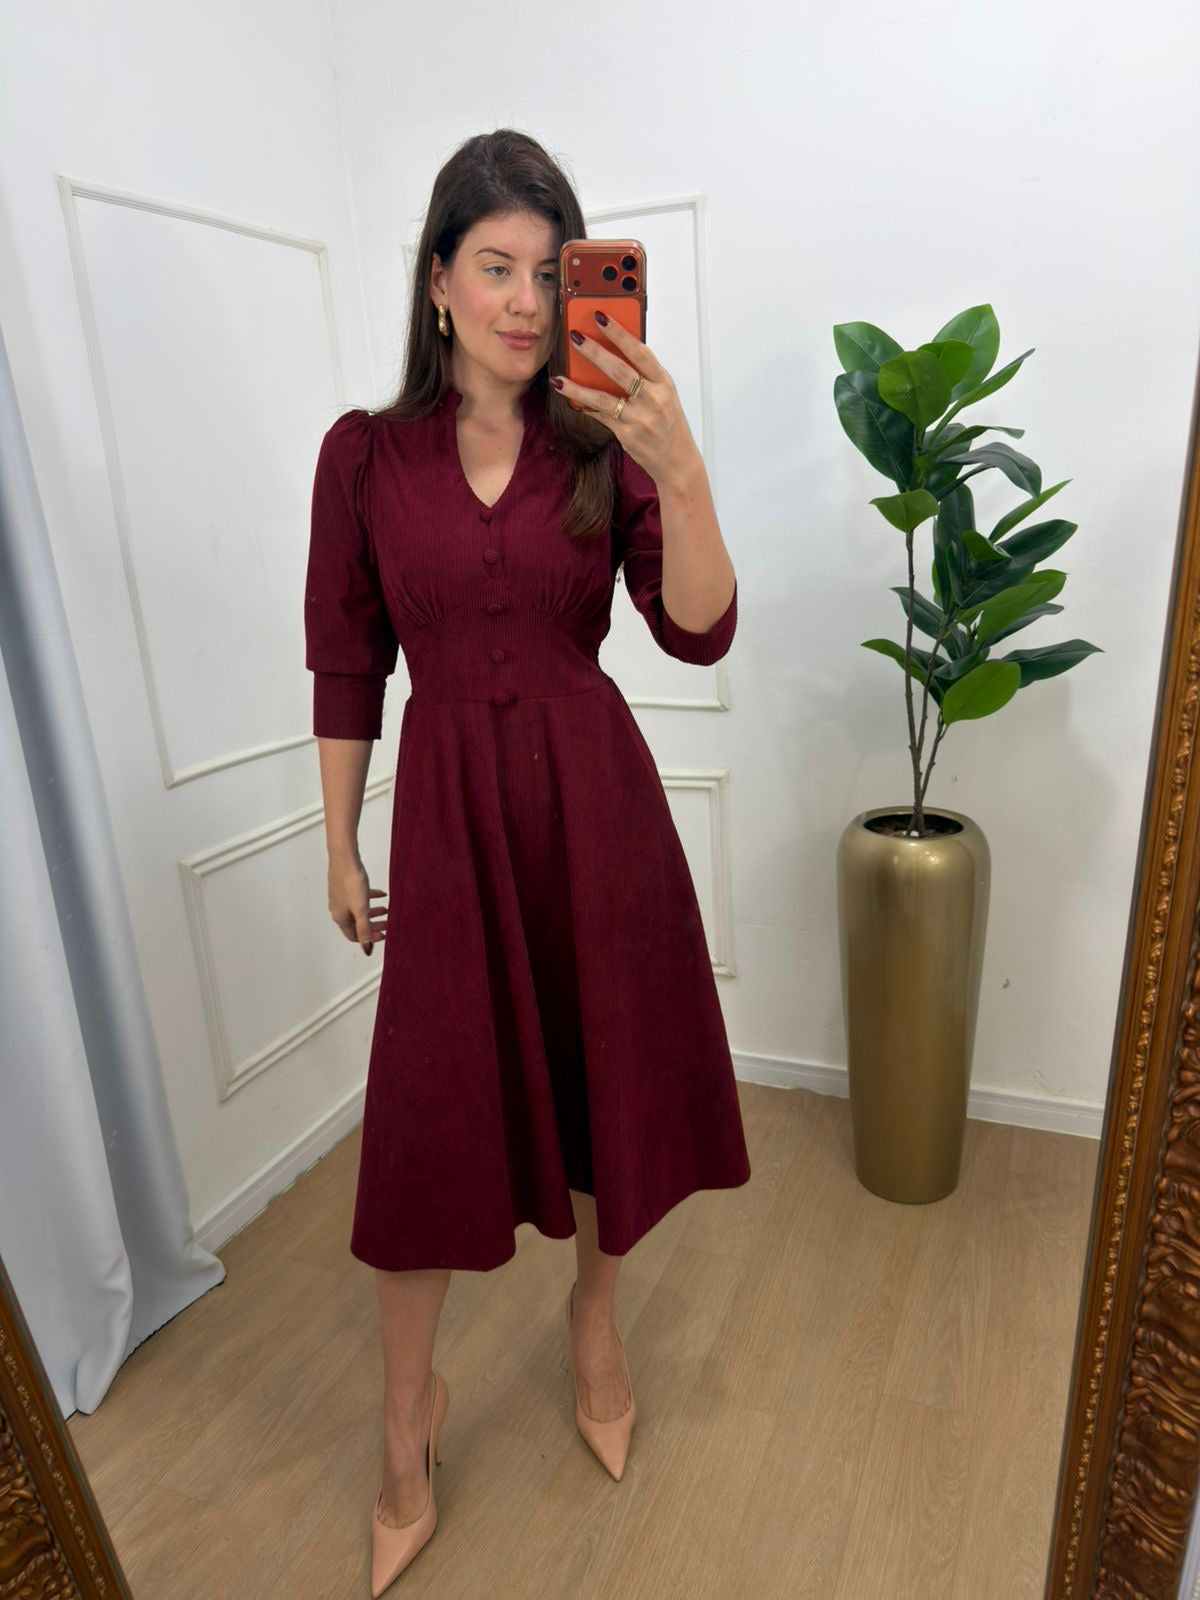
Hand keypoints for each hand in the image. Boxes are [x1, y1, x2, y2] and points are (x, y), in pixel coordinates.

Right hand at [327, 856, 387, 955]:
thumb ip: (365, 929)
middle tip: (388, 923)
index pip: (355, 936)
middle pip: (357, 924)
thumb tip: (367, 950)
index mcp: (340, 917)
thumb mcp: (361, 909)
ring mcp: (340, 897)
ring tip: (386, 909)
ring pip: (358, 910)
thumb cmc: (351, 882)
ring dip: (372, 912)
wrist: (344, 858)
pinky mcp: (344, 886)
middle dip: (373, 925)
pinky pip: (358, 897)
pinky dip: (369, 898)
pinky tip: (381, 894)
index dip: (369, 938)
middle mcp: (338, 909)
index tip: (383, 935)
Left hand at [553, 312, 700, 487]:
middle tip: (575, 337)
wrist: (677, 460)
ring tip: (559, 379)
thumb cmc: (668, 422)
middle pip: (619, 370)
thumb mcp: (664, 395)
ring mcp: (639, 418)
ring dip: (578, 388)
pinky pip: (601, 416)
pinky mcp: (627, 434)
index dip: (619, 333)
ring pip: (603, 398)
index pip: (640, 352)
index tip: (601, 317)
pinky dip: (586, 407)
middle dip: (595, 351)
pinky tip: (572, 400)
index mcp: (663, 382)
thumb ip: (644, 376)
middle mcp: (653, 398)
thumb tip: (613, 355)